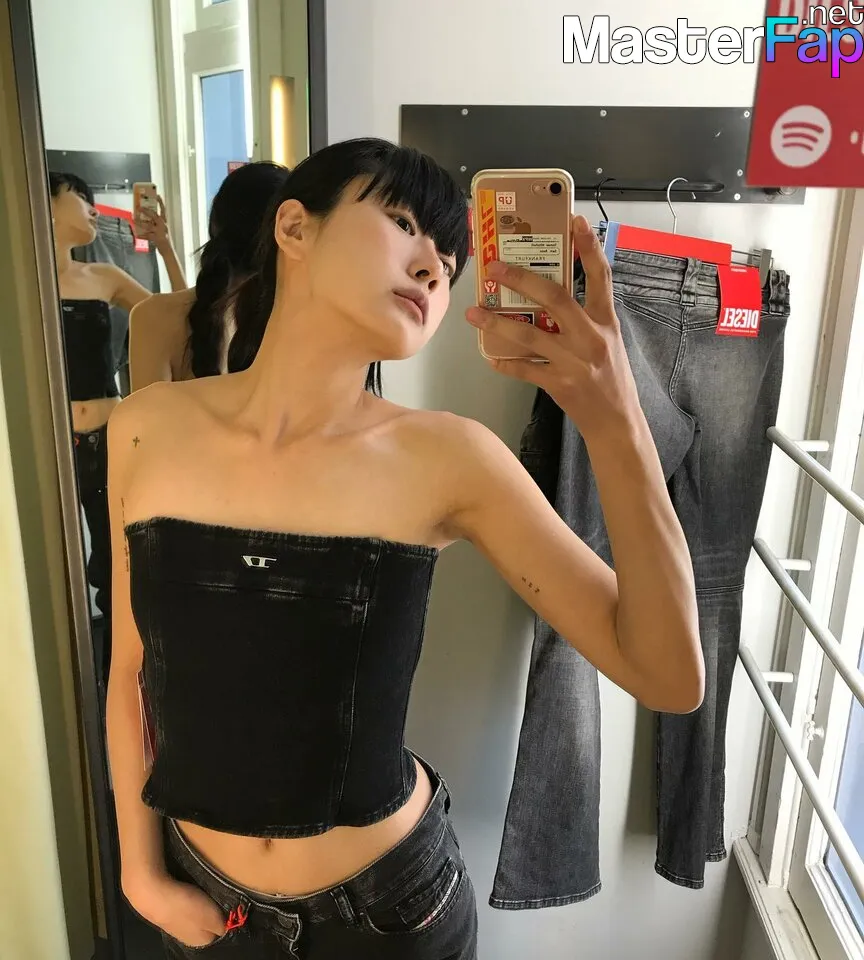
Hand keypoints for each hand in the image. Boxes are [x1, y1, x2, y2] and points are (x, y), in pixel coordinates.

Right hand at [125, 873, 226, 947]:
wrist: (155, 895)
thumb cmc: (187, 907)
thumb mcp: (212, 918)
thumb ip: (221, 926)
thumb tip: (224, 928)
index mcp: (200, 942)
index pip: (218, 931)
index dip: (222, 917)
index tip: (223, 905)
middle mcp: (187, 937)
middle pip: (206, 922)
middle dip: (211, 910)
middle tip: (212, 897)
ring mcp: (176, 925)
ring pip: (195, 914)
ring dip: (199, 903)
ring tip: (198, 892)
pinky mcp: (167, 912)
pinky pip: (184, 906)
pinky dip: (187, 898)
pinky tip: (186, 892)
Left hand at [135, 195, 169, 248]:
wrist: (168, 250)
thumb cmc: (164, 239)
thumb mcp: (161, 229)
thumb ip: (155, 223)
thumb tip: (144, 217)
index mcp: (164, 222)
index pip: (163, 210)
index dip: (161, 203)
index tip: (157, 196)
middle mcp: (163, 225)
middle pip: (154, 216)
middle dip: (146, 211)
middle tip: (139, 207)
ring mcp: (159, 232)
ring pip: (148, 225)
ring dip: (140, 222)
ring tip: (134, 220)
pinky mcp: (156, 238)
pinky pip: (146, 236)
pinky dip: (141, 235)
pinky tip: (137, 235)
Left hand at [465, 214, 640, 440]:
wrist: (617, 421)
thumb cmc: (611, 377)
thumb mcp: (608, 339)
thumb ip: (587, 317)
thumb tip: (551, 293)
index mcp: (605, 321)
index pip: (600, 276)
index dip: (589, 247)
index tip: (575, 221)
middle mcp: (591, 337)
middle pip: (555, 298)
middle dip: (521, 280)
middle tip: (493, 267)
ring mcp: (574, 361)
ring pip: (529, 335)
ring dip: (497, 323)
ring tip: (473, 312)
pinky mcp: (559, 384)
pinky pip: (524, 370)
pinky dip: (504, 362)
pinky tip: (489, 356)